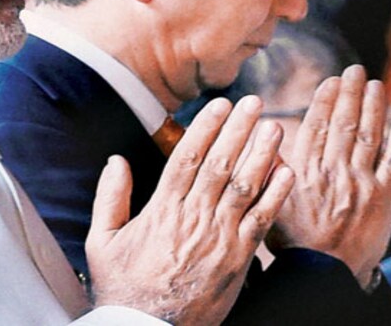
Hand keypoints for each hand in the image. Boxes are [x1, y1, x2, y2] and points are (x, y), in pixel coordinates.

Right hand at [86, 96, 294, 324]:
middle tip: (253, 103)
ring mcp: (218, 238)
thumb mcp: (102, 241)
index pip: (186, 157)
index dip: (205, 128)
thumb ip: (110, 197)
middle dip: (238, 130)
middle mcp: (192, 218)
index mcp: (161, 209)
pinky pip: (261, 221)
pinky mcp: (238, 259)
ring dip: (261, 154)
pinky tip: (288, 172)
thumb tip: (116, 161)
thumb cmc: (124, 287)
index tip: (219, 105)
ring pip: (243, 187)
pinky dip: (276, 196)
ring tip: (274, 127)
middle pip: (219, 164)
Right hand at [266, 65, 390, 287]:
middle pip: (344, 123)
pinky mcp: (382, 198)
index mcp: (305, 170)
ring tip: (376, 85)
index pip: (317, 126)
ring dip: (374, 108)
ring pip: (368, 137)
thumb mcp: (269, 202)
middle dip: (351, 94)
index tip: (332, 81)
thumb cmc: (293, 241)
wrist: (323, 271)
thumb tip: (264, 138)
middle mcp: (334, 171)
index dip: (326, 100)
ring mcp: (360, 183)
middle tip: (356, 70)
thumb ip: (269, 170)